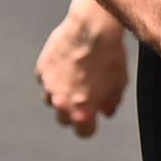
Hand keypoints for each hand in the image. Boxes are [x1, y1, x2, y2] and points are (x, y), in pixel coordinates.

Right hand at [35, 0, 129, 137]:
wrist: (93, 27)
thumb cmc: (109, 54)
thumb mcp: (119, 82)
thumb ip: (111, 102)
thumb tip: (106, 111)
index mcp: (83, 110)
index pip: (84, 132)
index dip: (90, 126)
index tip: (93, 120)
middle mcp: (63, 101)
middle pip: (64, 119)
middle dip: (73, 112)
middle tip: (83, 98)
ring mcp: (49, 85)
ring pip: (50, 99)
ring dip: (60, 95)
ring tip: (73, 78)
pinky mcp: (42, 68)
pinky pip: (44, 78)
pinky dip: (52, 75)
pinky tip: (65, 64)